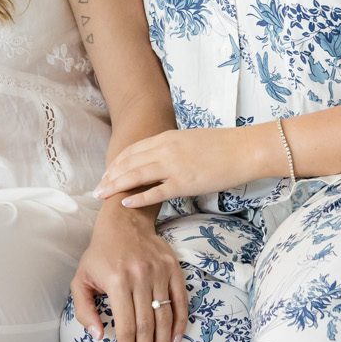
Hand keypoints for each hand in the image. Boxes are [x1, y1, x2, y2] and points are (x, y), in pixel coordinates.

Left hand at [70, 208, 186, 341]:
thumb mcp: (81, 279)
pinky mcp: (173, 268)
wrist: (124, 222)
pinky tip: (175, 339)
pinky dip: (179, 322)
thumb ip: (84, 309)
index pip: (126, 324)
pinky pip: (180, 300)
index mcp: (117, 281)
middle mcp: (140, 277)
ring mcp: (159, 272)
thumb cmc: (100, 255)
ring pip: (164, 316)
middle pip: (147, 324)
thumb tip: (98, 335)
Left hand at [95, 126, 263, 208]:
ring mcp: (174, 166)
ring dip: (116, 185)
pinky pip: (156, 192)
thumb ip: (172, 147)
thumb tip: (160, 157)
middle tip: (97, 188)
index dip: (117, 162)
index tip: (106, 172)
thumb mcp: (190, 140)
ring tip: (102, 195)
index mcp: (167, 138)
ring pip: (136, 175)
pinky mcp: (184, 183)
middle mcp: (165, 150)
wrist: (243, 149)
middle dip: (110, 175)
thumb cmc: (221, 145)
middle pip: (129, 162)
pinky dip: (138, 198)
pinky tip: (125, 203)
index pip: (133, 150)